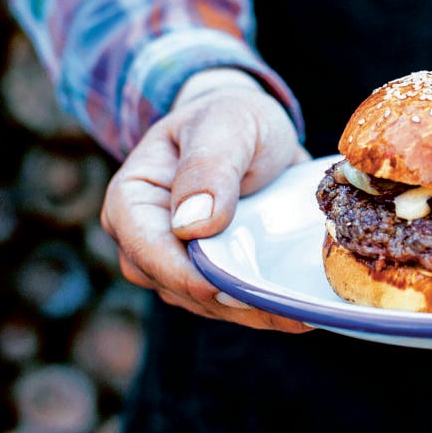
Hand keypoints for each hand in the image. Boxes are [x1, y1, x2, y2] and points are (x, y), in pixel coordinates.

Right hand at [100, 68, 312, 331]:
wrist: (251, 128)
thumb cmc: (231, 118)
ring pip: (203, 304)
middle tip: (282, 308)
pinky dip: (260, 307)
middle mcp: (144, 237)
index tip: (233, 288)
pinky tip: (298, 311)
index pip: (148, 250)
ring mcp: (175, 260)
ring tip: (298, 314)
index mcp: (132, 198)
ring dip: (248, 311)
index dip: (189, 275)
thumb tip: (190, 225)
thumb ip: (208, 168)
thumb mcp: (226, 126)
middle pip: (174, 285)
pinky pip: (228, 301)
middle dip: (226, 302)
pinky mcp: (209, 272)